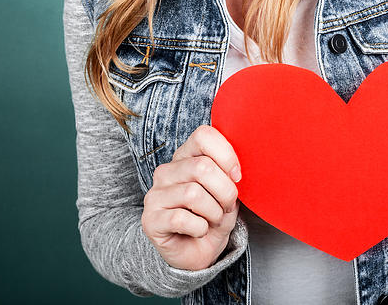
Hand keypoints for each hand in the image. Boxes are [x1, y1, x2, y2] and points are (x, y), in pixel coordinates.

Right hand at [141, 125, 241, 270]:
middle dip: (225, 191)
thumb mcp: (228, 191)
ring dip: (214, 212)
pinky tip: (199, 231)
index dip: (227, 155)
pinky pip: (182, 219)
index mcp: (186, 156)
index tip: (238, 176)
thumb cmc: (214, 216)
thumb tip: (237, 169)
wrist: (198, 253)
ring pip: (193, 193)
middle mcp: (166, 171)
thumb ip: (230, 174)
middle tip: (227, 206)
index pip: (203, 135)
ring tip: (213, 220)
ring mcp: (155, 195)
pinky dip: (200, 228)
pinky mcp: (150, 220)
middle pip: (203, 167)